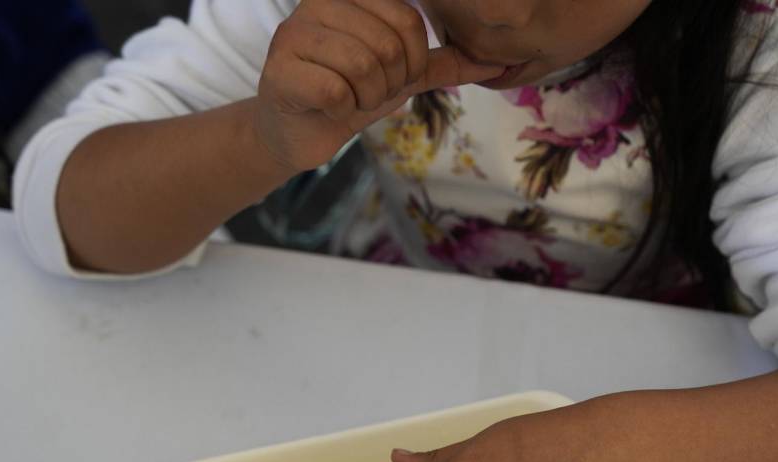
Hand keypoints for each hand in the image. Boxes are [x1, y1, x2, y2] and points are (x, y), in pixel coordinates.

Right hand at [252, 0, 502, 171]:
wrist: (300, 133)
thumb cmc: (351, 95)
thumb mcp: (403, 77)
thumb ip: (443, 65)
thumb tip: (498, 63)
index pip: (407, 20)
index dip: (413, 61)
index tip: (393, 77)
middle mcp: (318, 6)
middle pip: (387, 45)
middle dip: (389, 84)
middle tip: (368, 93)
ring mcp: (293, 35)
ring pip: (362, 67)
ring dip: (366, 99)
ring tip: (350, 100)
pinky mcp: (279, 71)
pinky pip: (334, 91)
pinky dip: (342, 111)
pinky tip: (330, 109)